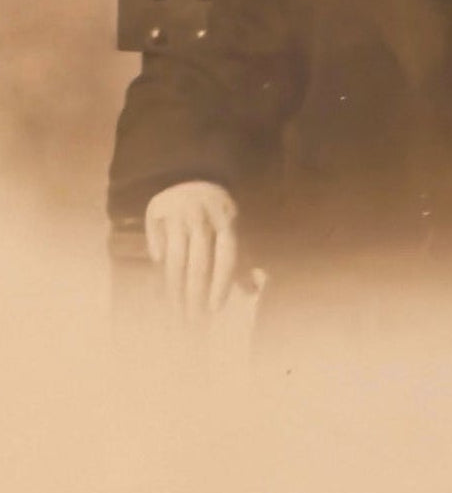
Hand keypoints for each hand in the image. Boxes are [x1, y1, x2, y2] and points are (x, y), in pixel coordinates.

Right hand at [145, 181, 237, 319]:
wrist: (189, 171)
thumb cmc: (214, 210)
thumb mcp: (232, 226)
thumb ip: (241, 258)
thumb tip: (253, 291)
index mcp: (227, 218)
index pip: (226, 254)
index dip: (221, 282)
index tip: (215, 309)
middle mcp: (203, 215)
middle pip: (199, 261)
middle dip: (195, 294)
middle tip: (191, 321)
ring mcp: (179, 212)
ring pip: (176, 257)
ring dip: (174, 288)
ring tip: (174, 312)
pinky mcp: (157, 210)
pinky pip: (157, 240)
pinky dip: (157, 260)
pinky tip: (156, 285)